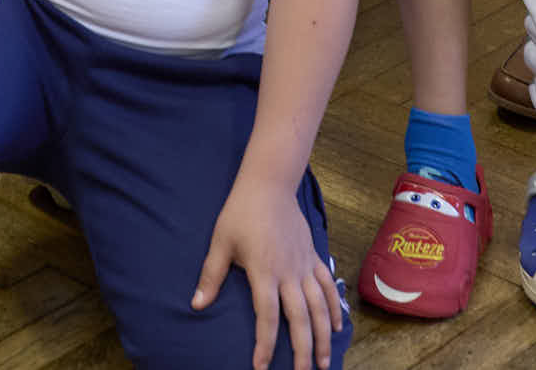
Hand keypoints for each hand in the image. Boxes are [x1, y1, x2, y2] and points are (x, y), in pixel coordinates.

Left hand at [193, 172, 344, 369]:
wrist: (268, 184)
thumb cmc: (240, 212)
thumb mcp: (220, 242)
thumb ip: (211, 276)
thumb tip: (196, 305)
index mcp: (264, 272)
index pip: (267, 316)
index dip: (264, 344)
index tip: (260, 367)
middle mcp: (288, 273)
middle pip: (300, 319)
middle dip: (302, 350)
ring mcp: (304, 266)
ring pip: (320, 307)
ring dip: (324, 336)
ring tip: (325, 362)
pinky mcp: (313, 257)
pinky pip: (328, 287)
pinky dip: (335, 307)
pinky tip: (339, 326)